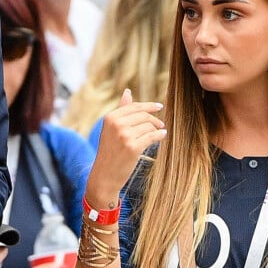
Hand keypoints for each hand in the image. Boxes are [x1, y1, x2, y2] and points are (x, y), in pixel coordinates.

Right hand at [85, 89, 165, 209]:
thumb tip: (127, 91)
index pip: (134, 107)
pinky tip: (162, 136)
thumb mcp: (111, 129)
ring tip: (160, 132)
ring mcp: (124, 136)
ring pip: (148, 126)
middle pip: (143, 115)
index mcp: (110, 117)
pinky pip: (151, 137)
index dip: (149, 106)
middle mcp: (116, 124)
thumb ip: (121, 111)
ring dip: (157, 129)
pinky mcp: (133, 147)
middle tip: (161, 124)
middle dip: (154, 119)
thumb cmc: (109, 152)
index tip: (159, 107)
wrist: (105, 176)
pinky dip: (159, 136)